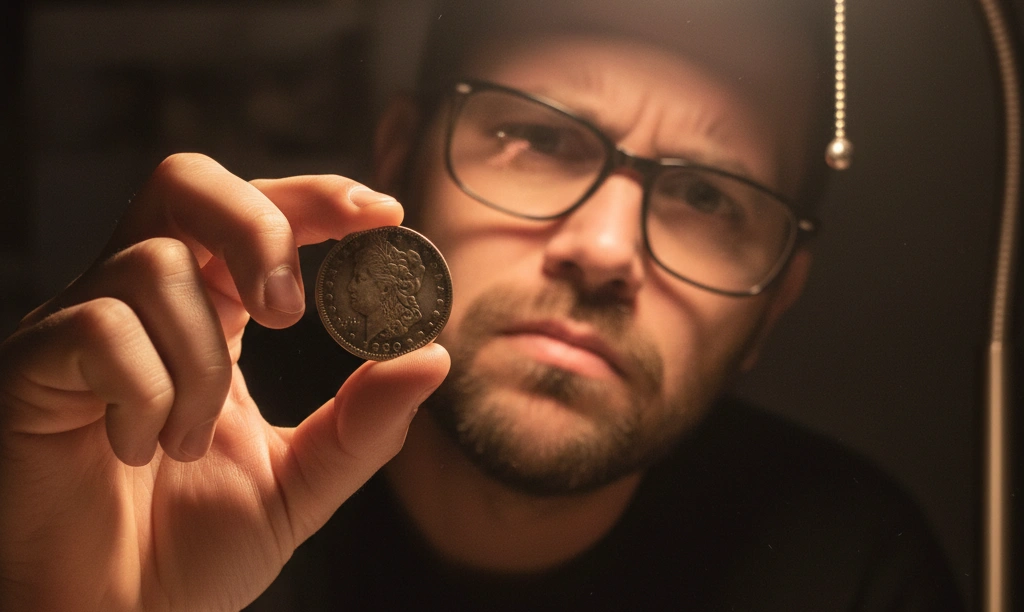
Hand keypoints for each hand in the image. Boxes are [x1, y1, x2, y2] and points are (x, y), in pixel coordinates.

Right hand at [0, 153, 449, 610]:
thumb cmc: (190, 551)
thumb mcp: (301, 482)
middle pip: (190, 183)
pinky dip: (143, 394)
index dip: (318, 198)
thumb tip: (432, 356)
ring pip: (156, 266)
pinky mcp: (36, 364)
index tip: (385, 216)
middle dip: (256, 227)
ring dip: (200, 364)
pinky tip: (137, 449)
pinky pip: (101, 330)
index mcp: (212, 314)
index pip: (259, 212)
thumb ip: (364, 424)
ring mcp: (84, 325)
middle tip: (289, 313)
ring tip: (189, 442)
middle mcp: (147, 302)